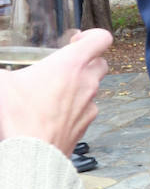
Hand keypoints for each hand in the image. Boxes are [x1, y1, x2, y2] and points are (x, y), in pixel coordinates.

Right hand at [0, 29, 111, 153]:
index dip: (92, 35)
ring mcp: (89, 104)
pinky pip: (87, 109)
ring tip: (54, 92)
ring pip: (94, 87)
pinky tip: (55, 112)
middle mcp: (87, 82)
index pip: (101, 38)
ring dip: (79, 85)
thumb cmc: (20, 116)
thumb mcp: (2, 83)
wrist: (32, 154)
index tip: (75, 40)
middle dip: (86, 61)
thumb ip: (3, 72)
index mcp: (72, 64)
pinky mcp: (86, 124)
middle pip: (100, 63)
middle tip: (65, 67)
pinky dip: (76, 107)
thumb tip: (1, 72)